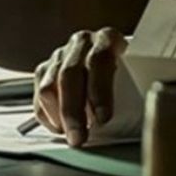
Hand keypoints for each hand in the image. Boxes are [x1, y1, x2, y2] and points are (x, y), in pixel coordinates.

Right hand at [33, 28, 126, 146]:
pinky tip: (62, 128)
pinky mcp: (45, 70)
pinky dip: (48, 116)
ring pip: (49, 87)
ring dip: (59, 117)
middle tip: (79, 137)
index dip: (100, 91)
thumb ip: (129, 92)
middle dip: (73, 111)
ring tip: (72, 136)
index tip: (103, 118)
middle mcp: (82, 42)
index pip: (99, 61)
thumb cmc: (130, 75)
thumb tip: (124, 121)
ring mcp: (61, 55)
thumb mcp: (136, 77)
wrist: (117, 63)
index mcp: (107, 38)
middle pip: (69, 75)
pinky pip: (39, 96)